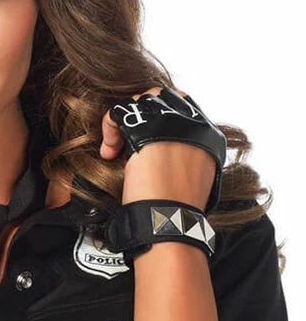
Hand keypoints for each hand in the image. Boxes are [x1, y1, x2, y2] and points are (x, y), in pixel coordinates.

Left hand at [100, 86, 217, 209]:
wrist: (169, 221)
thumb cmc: (175, 210)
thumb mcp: (193, 180)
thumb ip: (187, 159)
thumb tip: (171, 154)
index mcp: (209, 138)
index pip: (183, 109)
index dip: (159, 120)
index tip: (145, 142)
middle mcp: (195, 126)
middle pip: (162, 99)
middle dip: (141, 116)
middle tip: (129, 141)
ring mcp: (173, 124)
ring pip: (142, 101)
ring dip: (126, 121)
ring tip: (118, 148)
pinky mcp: (147, 128)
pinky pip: (121, 111)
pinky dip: (110, 125)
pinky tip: (110, 149)